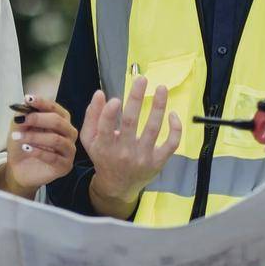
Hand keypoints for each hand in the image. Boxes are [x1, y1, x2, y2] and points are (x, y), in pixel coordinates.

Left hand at [0, 96, 76, 194]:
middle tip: (21, 120)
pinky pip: (53, 157)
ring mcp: (69, 150)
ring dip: (35, 137)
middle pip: (58, 122)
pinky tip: (26, 148)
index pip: (55, 108)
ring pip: (56, 140)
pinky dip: (38, 151)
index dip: (42, 103)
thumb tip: (25, 105)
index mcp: (61, 121)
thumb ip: (23, 116)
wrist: (19, 169)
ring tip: (17, 137)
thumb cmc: (23, 145)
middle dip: (38, 119)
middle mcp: (69, 133)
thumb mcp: (19, 128)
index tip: (28, 99)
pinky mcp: (65, 166)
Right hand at [82, 77, 182, 217]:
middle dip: (136, 98)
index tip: (116, 99)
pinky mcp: (157, 161)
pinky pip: (171, 144)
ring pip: (153, 129)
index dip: (109, 113)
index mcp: (104, 146)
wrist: (118, 186)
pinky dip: (175, 129)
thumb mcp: (89, 140)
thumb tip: (99, 94)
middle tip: (141, 79)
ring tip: (162, 88)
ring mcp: (142, 157)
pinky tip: (173, 113)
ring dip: (158, 107)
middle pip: (130, 122)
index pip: (105, 128)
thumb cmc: (103, 157)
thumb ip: (92, 116)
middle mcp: (123, 152)